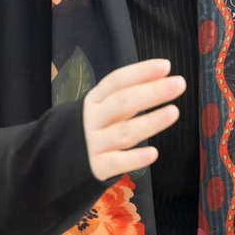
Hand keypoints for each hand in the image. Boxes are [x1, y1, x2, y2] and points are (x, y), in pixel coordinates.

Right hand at [82, 57, 184, 180]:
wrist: (54, 164)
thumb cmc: (92, 131)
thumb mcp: (102, 110)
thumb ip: (128, 97)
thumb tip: (164, 80)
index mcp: (95, 100)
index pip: (117, 81)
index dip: (140, 72)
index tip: (166, 66)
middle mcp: (93, 119)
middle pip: (122, 103)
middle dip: (151, 92)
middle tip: (179, 84)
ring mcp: (93, 144)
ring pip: (123, 132)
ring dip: (149, 122)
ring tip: (174, 112)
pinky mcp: (95, 168)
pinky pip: (115, 163)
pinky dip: (134, 158)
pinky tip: (153, 153)